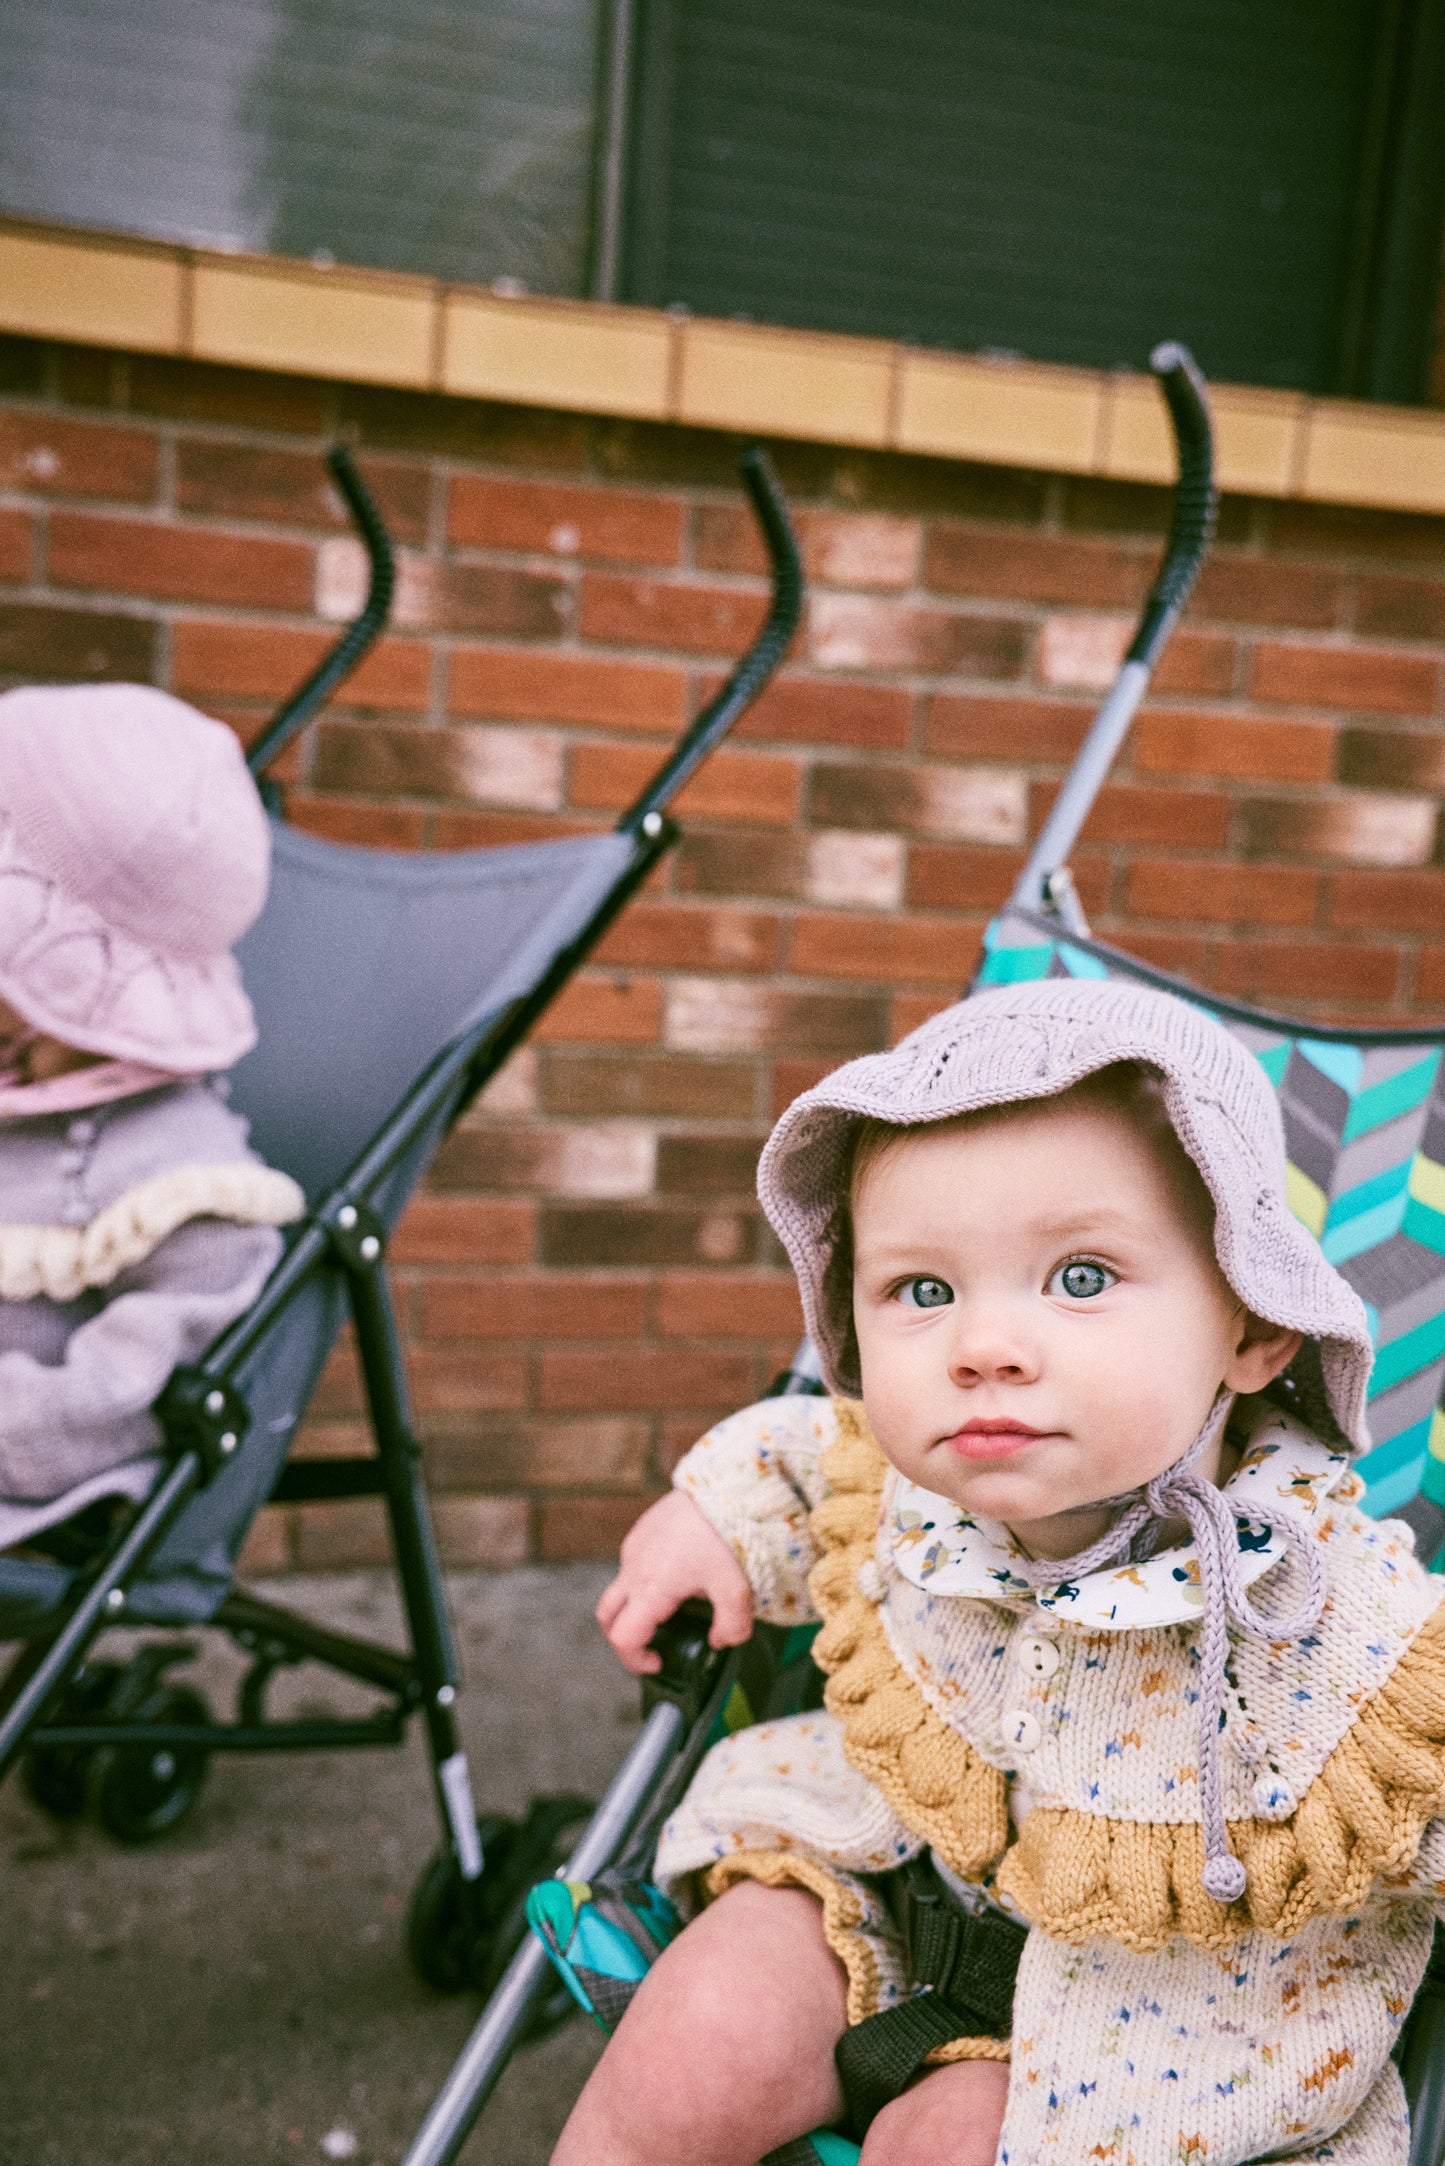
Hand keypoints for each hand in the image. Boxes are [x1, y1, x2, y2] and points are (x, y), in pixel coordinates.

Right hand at [596, 1490, 753, 1674]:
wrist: (722, 1486)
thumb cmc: (726, 1534)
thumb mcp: (738, 1588)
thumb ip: (732, 1626)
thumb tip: (720, 1641)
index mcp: (651, 1589)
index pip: (622, 1638)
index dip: (635, 1660)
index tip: (658, 1661)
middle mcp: (634, 1570)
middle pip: (607, 1618)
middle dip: (624, 1638)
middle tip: (652, 1644)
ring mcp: (633, 1549)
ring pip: (618, 1590)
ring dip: (633, 1608)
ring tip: (669, 1609)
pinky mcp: (640, 1532)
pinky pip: (631, 1565)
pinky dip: (642, 1582)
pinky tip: (676, 1576)